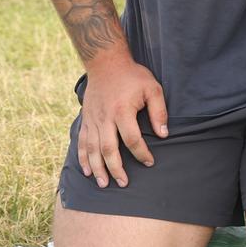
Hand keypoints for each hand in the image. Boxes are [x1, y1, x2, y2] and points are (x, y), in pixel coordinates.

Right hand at [78, 53, 167, 188]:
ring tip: (104, 184)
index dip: (141, 153)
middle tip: (124, 183)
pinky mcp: (85, 119)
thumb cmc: (133, 76)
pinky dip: (83, 158)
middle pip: (109, 150)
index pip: (132, 139)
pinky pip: (82, 142)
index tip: (149, 162)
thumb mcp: (152, 88)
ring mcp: (93, 120)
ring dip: (98, 169)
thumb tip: (163, 134)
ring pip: (93, 150)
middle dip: (116, 169)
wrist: (106, 63)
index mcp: (122, 111)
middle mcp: (105, 118)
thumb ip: (159, 111)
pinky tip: (87, 171)